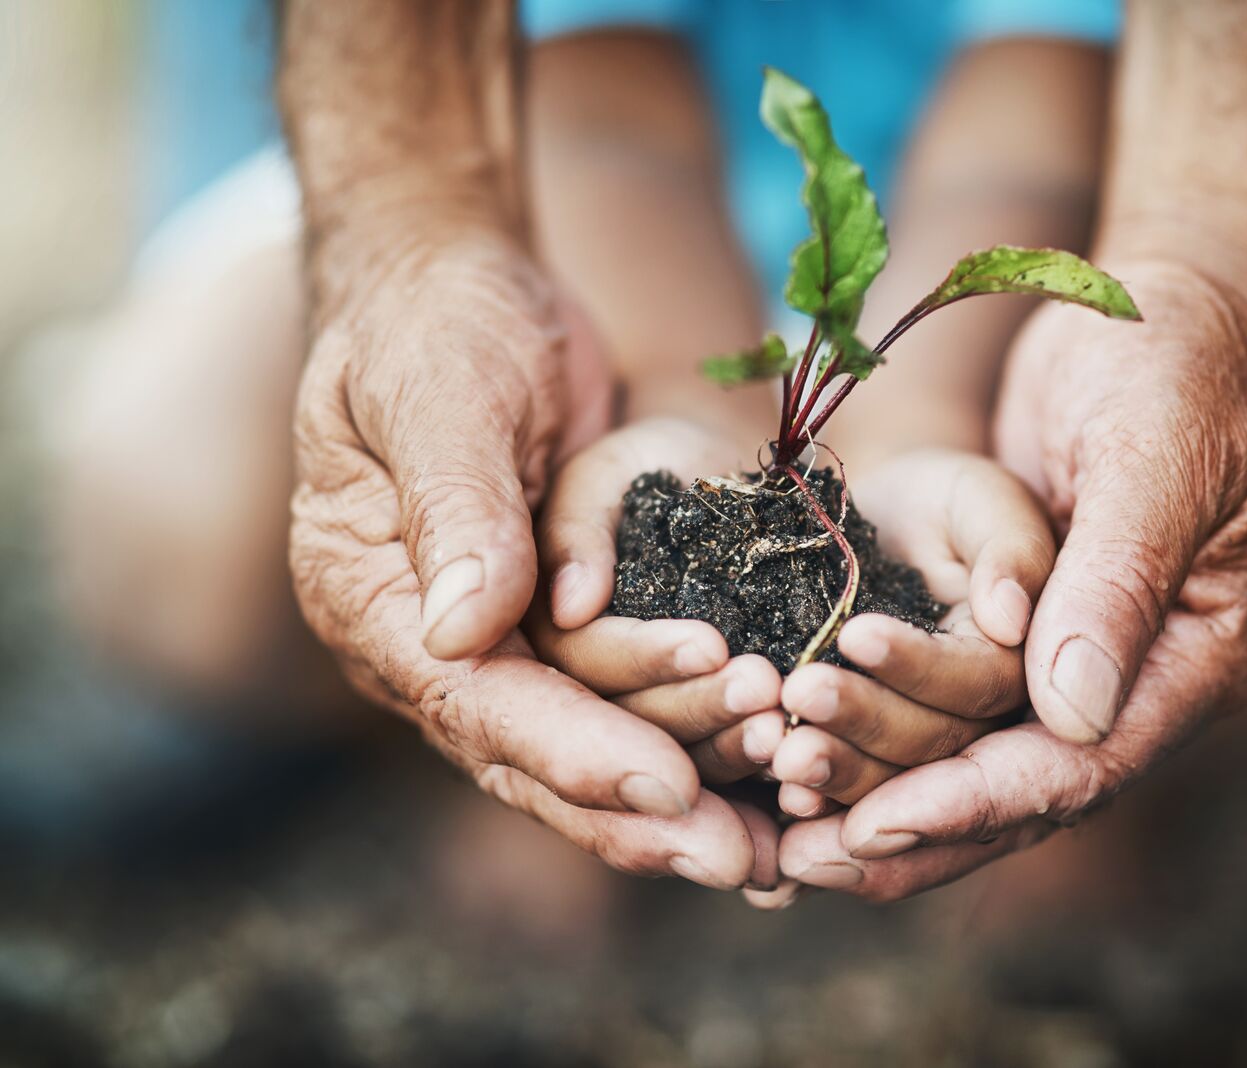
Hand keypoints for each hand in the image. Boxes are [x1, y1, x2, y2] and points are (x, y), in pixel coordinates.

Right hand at [290, 234, 771, 889]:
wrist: (459, 287)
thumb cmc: (437, 321)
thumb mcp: (441, 391)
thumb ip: (456, 506)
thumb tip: (463, 632)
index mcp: (373, 600)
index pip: (475, 701)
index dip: (573, 750)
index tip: (668, 788)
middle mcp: (428, 646)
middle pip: (533, 758)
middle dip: (639, 811)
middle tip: (744, 860)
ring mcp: (495, 644)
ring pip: (589, 746)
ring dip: (685, 787)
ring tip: (780, 833)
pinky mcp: (557, 629)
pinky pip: (626, 705)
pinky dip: (693, 745)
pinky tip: (768, 789)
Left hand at [775, 260, 1246, 899]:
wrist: (1170, 302)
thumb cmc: (1182, 360)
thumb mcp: (1158, 457)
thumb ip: (1118, 581)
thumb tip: (1070, 715)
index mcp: (1199, 659)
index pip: (1082, 765)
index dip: (976, 801)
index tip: (875, 827)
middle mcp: (1141, 683)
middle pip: (1021, 792)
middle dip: (911, 825)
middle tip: (797, 861)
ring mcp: (1081, 660)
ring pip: (976, 762)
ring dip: (881, 793)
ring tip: (781, 833)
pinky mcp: (1023, 631)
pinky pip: (949, 706)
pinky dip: (881, 736)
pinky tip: (800, 763)